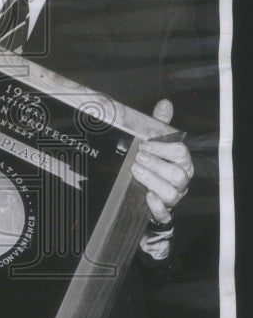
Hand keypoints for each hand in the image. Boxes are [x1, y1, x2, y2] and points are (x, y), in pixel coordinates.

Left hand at [131, 99, 193, 223]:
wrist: (146, 195)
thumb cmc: (154, 164)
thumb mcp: (155, 143)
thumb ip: (160, 125)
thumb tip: (165, 103)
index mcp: (181, 163)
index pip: (181, 153)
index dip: (164, 148)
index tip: (144, 143)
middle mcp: (181, 181)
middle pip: (177, 174)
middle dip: (157, 164)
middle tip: (137, 157)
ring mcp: (173, 198)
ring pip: (171, 193)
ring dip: (153, 181)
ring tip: (136, 171)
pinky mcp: (163, 213)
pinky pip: (165, 214)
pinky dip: (157, 206)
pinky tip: (146, 196)